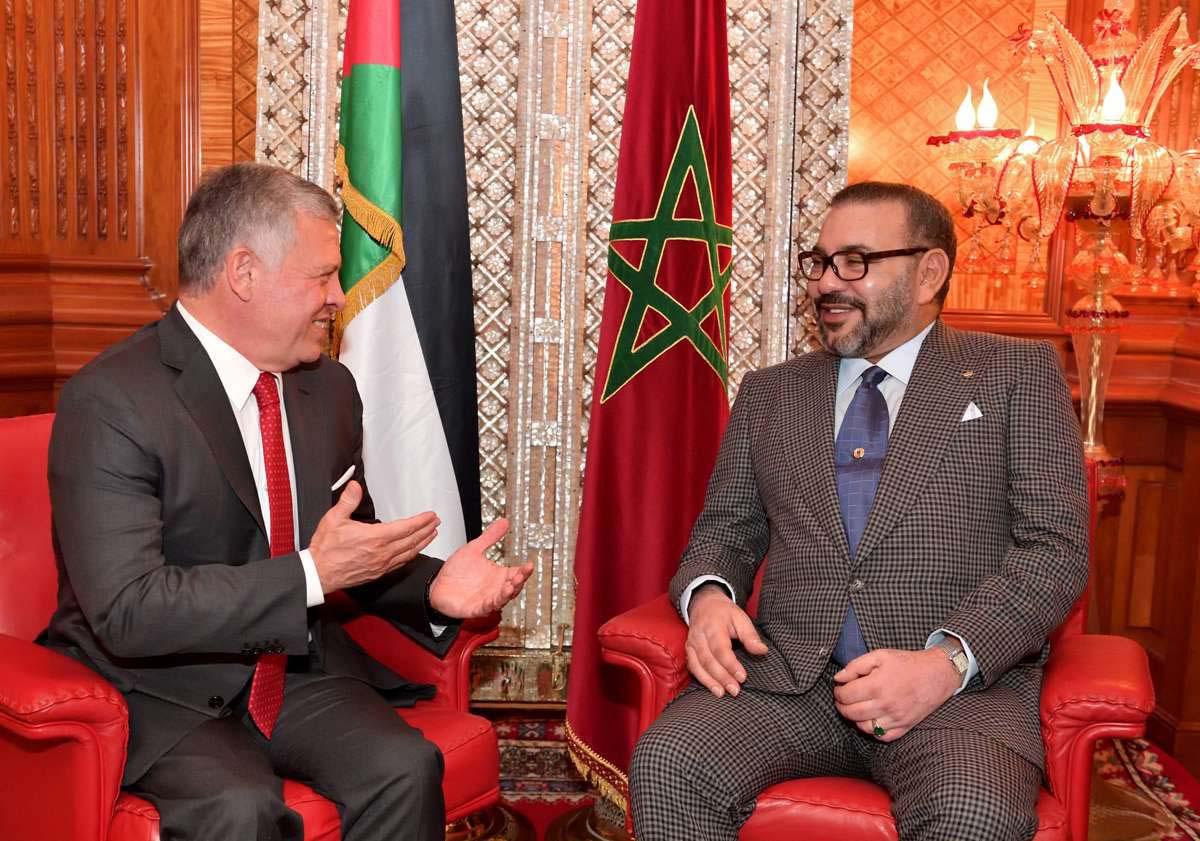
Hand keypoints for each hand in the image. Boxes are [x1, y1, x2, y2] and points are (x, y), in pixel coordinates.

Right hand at [309, 481, 438, 591]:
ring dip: (423, 542)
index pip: (405, 528)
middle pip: (412, 540)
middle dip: (426, 530)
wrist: (319, 574)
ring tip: (432, 535)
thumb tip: (355, 486)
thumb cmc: (326, 548)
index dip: (421, 521)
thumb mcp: (334, 519)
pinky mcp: (378, 573)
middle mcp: (382, 552)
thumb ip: (348, 501)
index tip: (430, 515)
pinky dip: (411, 556)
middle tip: (436, 522)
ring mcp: (381, 564)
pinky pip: (400, 563)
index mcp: (375, 537)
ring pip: (409, 553)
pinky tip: (414, 552)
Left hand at [428, 519, 532, 618]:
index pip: (516, 573)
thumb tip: (504, 522)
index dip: (524, 570)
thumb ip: (490, 537)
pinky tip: (497, 598)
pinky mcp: (476, 608)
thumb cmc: (455, 572)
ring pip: (502, 598)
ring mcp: (487, 599)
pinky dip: (493, 603)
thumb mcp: (474, 549)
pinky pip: (487, 607)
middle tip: (523, 573)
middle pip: (513, 586)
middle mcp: (495, 588)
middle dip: (519, 580)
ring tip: (512, 584)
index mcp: (498, 575)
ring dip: (508, 592)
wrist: (436, 586)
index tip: (530, 564)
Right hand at [684, 584, 768, 697]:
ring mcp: (691, 643)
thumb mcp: (741, 617)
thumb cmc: (725, 613)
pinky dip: (701, 678)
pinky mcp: (688, 650)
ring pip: (697, 665)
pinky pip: (692, 666)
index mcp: (713, 626)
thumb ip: (750, 635)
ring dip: (709, 681)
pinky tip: (712, 687)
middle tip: (735, 690)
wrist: (704, 603)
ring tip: (722, 693)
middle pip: (708, 660)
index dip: (731, 665)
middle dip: (721, 677)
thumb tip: (762, 651)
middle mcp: (699, 636)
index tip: (742, 677)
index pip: (720, 649)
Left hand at [832, 647, 961, 741]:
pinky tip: (871, 719)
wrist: (937, 674)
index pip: (846, 696)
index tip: (839, 688)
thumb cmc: (908, 663)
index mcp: (877, 685)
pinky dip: (872, 731)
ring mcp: (896, 718)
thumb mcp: (880, 656)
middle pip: (851, 713)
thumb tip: (838, 678)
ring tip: (855, 708)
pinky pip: (882, 736)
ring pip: (864, 728)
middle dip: (841, 706)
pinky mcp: (905, 727)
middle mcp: (886, 705)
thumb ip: (856, 666)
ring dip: (854, 719)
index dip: (837, 692)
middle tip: (842, 699)